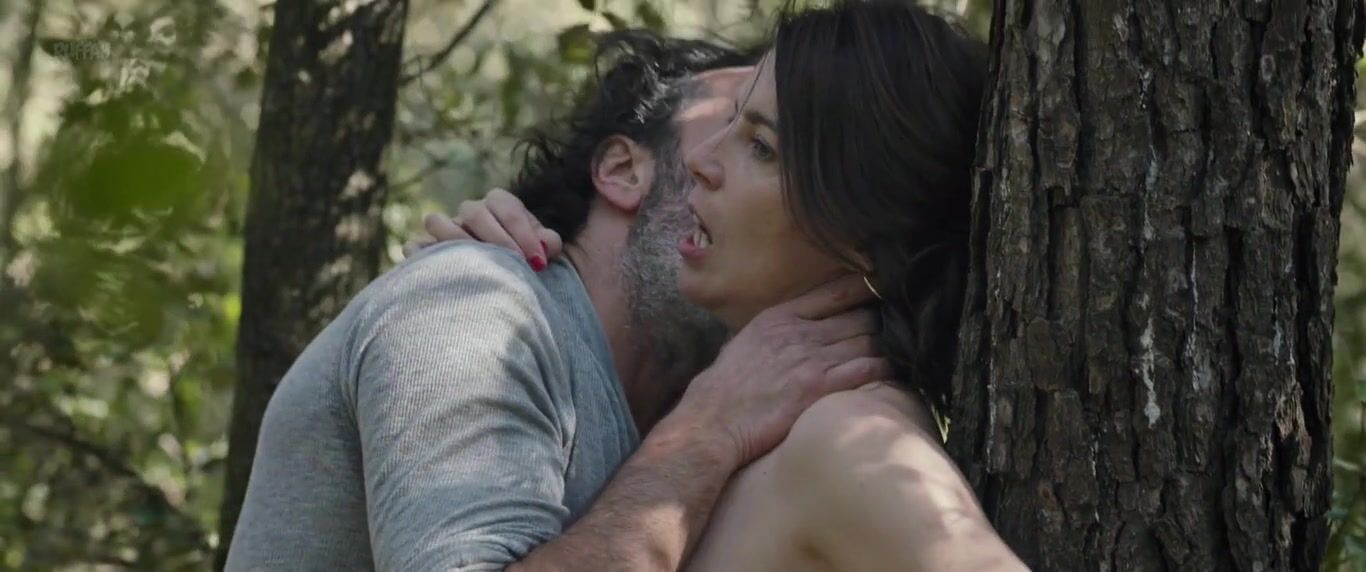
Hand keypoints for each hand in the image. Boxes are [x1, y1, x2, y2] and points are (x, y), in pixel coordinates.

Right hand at [403, 189, 563, 269]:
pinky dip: (419, 252)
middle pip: (475, 212)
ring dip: (456, 240)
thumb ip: (548, 243)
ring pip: (437, 221)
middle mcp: (470, 213)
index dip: (524, 232)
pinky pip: (416, 245)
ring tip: (476, 265)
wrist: (513, 281)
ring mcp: (446, 230)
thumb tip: (547, 244)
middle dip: (497, 239)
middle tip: (516, 266)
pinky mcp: (428, 252)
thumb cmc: (529, 262)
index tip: (538, 261)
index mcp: (499, 204)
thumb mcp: (544, 251)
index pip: (507, 206)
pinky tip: (431, 267)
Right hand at [660, 274, 890, 467]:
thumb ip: (773, 330)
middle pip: (859, 317)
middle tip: (897, 324)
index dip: (865, 287)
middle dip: (880, 320)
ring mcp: (812, 359)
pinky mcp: (822, 388)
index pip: (835, 292)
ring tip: (900, 348)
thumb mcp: (744, 341)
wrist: (713, 420)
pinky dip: (885, 367)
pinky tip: (896, 369)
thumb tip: (788, 328)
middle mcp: (800, 332)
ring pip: (868, 341)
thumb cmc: (724, 388)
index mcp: (780, 317)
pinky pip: (868, 369)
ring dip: (886, 345)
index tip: (882, 286)